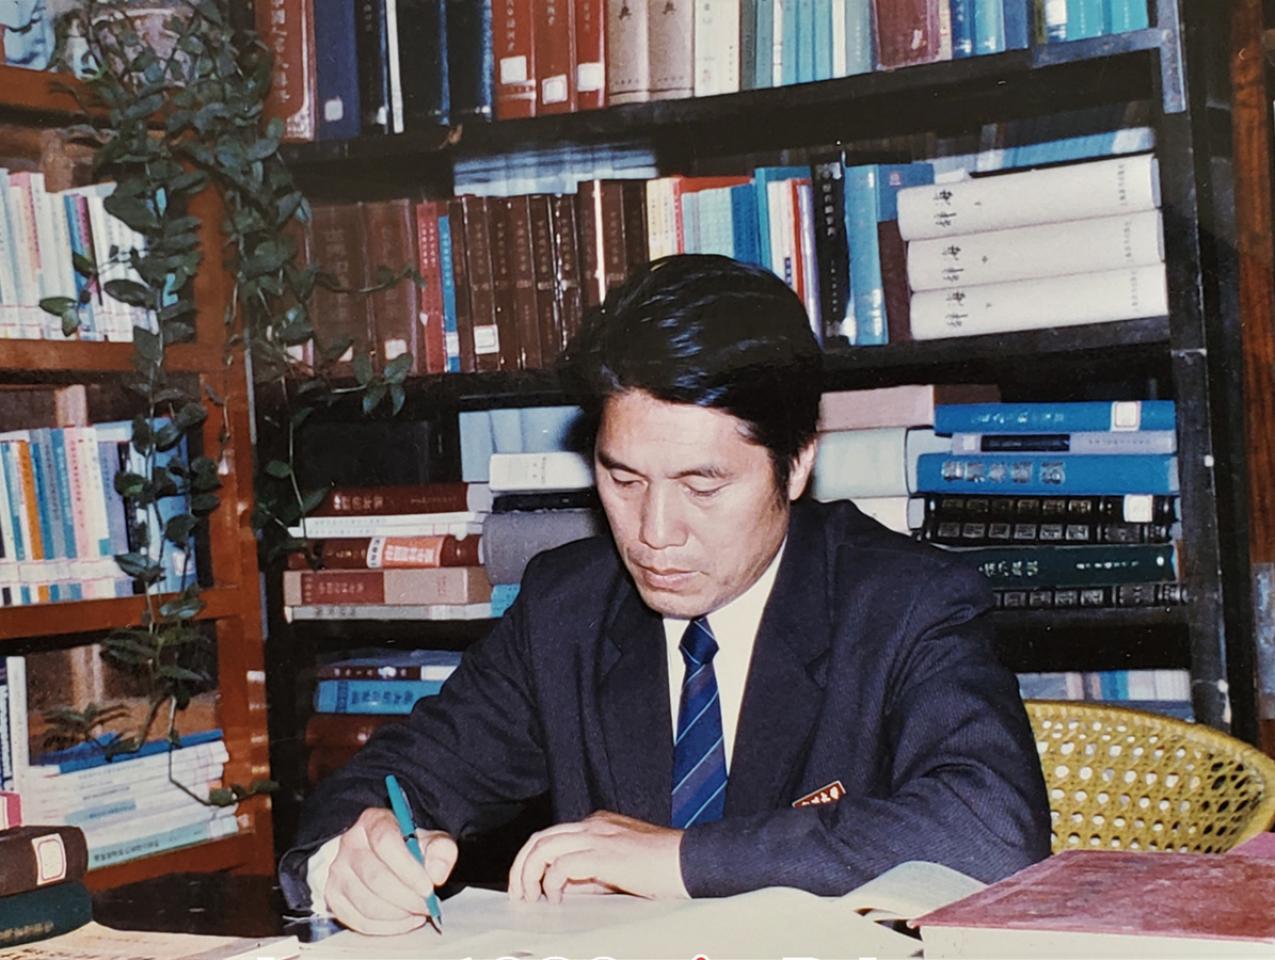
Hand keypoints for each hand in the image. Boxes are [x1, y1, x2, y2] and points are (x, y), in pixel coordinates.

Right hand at [324, 807, 457, 934]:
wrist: (382, 856)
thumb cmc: (408, 847)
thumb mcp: (431, 840)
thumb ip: (441, 851)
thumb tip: (436, 874)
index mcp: (373, 821)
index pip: (385, 842)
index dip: (408, 869)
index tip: (428, 888)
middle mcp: (350, 843)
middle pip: (376, 877)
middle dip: (407, 898)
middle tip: (427, 905)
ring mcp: (338, 871)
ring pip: (366, 903)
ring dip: (397, 915)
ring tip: (416, 912)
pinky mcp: (334, 896)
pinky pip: (358, 921)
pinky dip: (385, 927)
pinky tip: (404, 921)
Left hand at [508, 810, 687, 903]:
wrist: (692, 862)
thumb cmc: (664, 867)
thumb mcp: (619, 866)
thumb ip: (592, 872)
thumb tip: (564, 888)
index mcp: (598, 825)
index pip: (552, 836)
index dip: (533, 860)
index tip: (528, 885)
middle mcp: (594, 826)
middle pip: (540, 838)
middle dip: (521, 866)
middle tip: (519, 892)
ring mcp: (599, 837)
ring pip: (544, 847)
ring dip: (529, 873)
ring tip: (531, 896)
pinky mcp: (605, 854)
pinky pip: (563, 865)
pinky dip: (553, 882)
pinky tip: (558, 898)